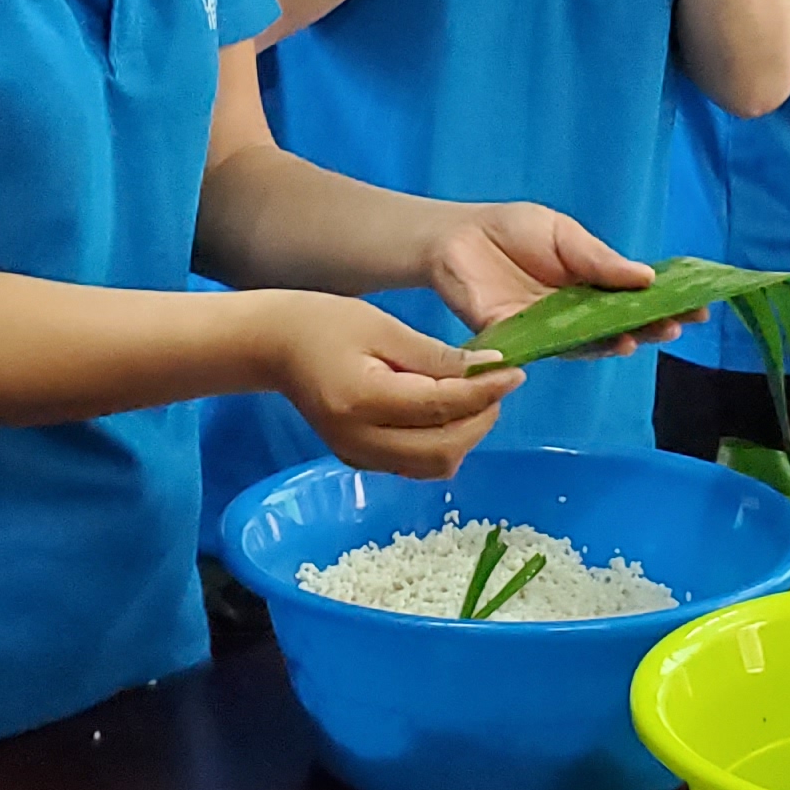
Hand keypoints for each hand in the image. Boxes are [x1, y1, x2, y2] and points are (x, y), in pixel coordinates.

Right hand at [256, 293, 518, 478]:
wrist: (275, 347)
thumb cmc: (325, 324)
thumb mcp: (383, 327)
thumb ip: (436, 356)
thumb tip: (489, 370)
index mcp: (363, 400)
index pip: (440, 407)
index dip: (484, 393)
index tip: (514, 372)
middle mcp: (360, 440)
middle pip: (443, 450)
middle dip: (480, 420)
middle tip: (497, 386)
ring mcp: (358, 456)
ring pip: (433, 466)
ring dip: (465, 436)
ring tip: (474, 398)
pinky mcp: (360, 461)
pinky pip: (415, 465)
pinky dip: (442, 444)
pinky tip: (447, 412)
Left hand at [422, 204, 683, 358]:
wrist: (457, 238)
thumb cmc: (512, 231)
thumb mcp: (565, 235)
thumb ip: (600, 260)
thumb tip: (648, 278)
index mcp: (591, 285)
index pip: (636, 299)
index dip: (668, 305)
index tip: (700, 307)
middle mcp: (576, 314)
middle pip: (621, 326)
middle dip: (652, 327)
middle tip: (679, 326)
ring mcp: (552, 329)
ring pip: (593, 343)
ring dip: (621, 341)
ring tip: (645, 337)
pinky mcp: (522, 340)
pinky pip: (555, 348)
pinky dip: (580, 348)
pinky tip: (607, 343)